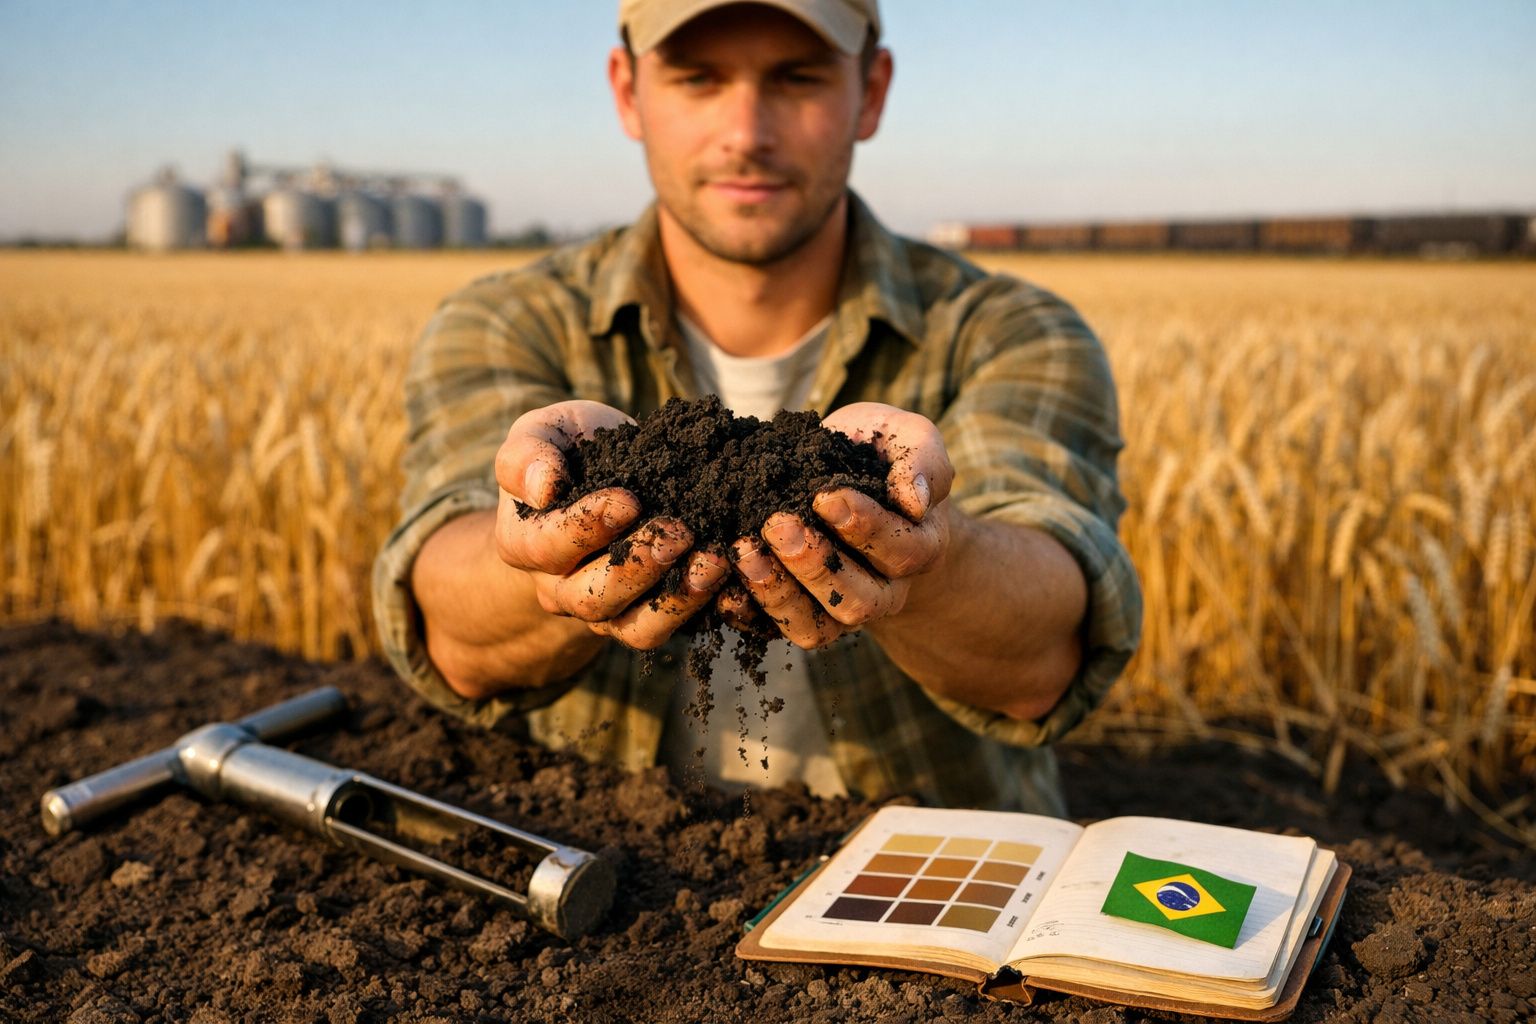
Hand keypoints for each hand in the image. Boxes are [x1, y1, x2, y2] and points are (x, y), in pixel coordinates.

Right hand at [493, 400, 727, 649]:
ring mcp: (604, 611)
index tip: (629, 499)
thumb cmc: (571, 452)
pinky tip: (729, 575)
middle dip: (638, 567)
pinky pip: (670, 629)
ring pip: (634, 628)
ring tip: (714, 560)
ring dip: (677, 598)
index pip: (548, 547)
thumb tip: (543, 487)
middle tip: (680, 532)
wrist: (606, 477)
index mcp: (523, 544)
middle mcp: (559, 589)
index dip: (587, 527)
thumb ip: (527, 453)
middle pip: (591, 599)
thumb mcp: (543, 432)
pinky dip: (702, 608)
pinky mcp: (645, 618)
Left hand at [729, 403, 954, 647]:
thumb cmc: (880, 456)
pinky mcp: (796, 614)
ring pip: (814, 627)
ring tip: (743, 550)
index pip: (900, 550)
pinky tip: (722, 583)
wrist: (848, 477)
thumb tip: (914, 499)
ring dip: (776, 591)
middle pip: (857, 601)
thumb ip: (922, 461)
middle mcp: (882, 591)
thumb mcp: (909, 440)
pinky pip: (771, 630)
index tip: (826, 496)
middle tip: (777, 524)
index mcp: (918, 549)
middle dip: (814, 565)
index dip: (864, 527)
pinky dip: (745, 611)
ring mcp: (836, 610)